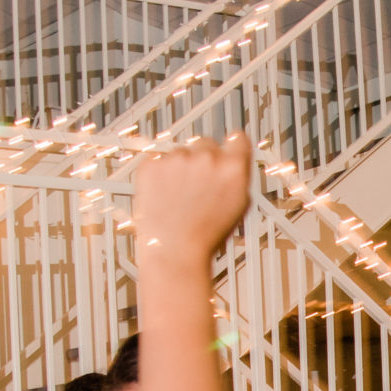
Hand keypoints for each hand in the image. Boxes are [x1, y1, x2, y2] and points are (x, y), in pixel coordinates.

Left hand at [130, 134, 251, 266]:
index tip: (226, 152)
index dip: (231, 147)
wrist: (174, 252)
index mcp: (232, 167)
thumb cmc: (205, 236)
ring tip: (178, 197)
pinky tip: (163, 194)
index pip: (238, 139)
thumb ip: (237, 177)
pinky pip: (158, 160)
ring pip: (180, 152)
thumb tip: (234, 161)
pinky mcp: (152, 164)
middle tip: (197, 186)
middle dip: (203, 160)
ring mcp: (177, 158)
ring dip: (180, 168)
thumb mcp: (238, 206)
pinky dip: (159, 174)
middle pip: (206, 143)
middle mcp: (206, 157)